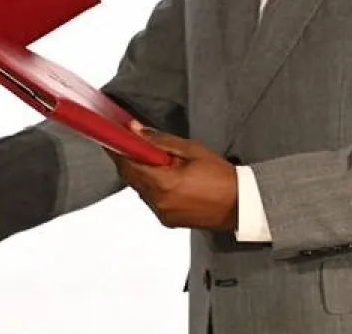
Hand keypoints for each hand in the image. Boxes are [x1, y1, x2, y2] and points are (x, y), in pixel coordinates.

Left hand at [107, 123, 238, 231]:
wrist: (240, 205)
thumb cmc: (220, 176)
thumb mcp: (191, 150)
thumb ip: (160, 141)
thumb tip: (136, 131)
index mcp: (163, 183)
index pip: (128, 164)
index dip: (117, 150)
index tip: (111, 138)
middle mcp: (158, 202)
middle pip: (131, 178)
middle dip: (128, 160)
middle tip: (130, 145)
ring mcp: (162, 214)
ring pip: (140, 189)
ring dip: (141, 174)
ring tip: (155, 161)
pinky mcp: (168, 221)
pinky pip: (151, 200)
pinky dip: (151, 187)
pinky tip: (164, 178)